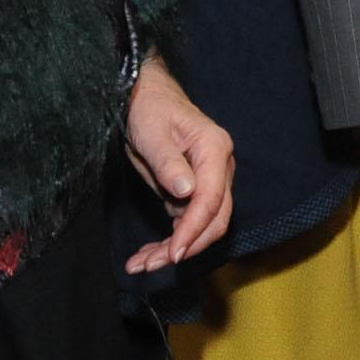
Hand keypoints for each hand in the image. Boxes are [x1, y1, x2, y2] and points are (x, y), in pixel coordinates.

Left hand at [122, 54, 233, 271]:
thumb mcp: (152, 133)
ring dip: (174, 248)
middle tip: (148, 265)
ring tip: (140, 263)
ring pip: (202, 225)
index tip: (173, 254)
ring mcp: (210, 180)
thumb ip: (169, 162)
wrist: (146, 95)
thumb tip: (187, 192)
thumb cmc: (149, 108)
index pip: (211, 200)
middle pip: (214, 219)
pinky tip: (147, 253)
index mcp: (214, 150)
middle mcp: (219, 167)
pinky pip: (188, 221)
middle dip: (185, 247)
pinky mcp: (195, 190)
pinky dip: (170, 240)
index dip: (193, 231)